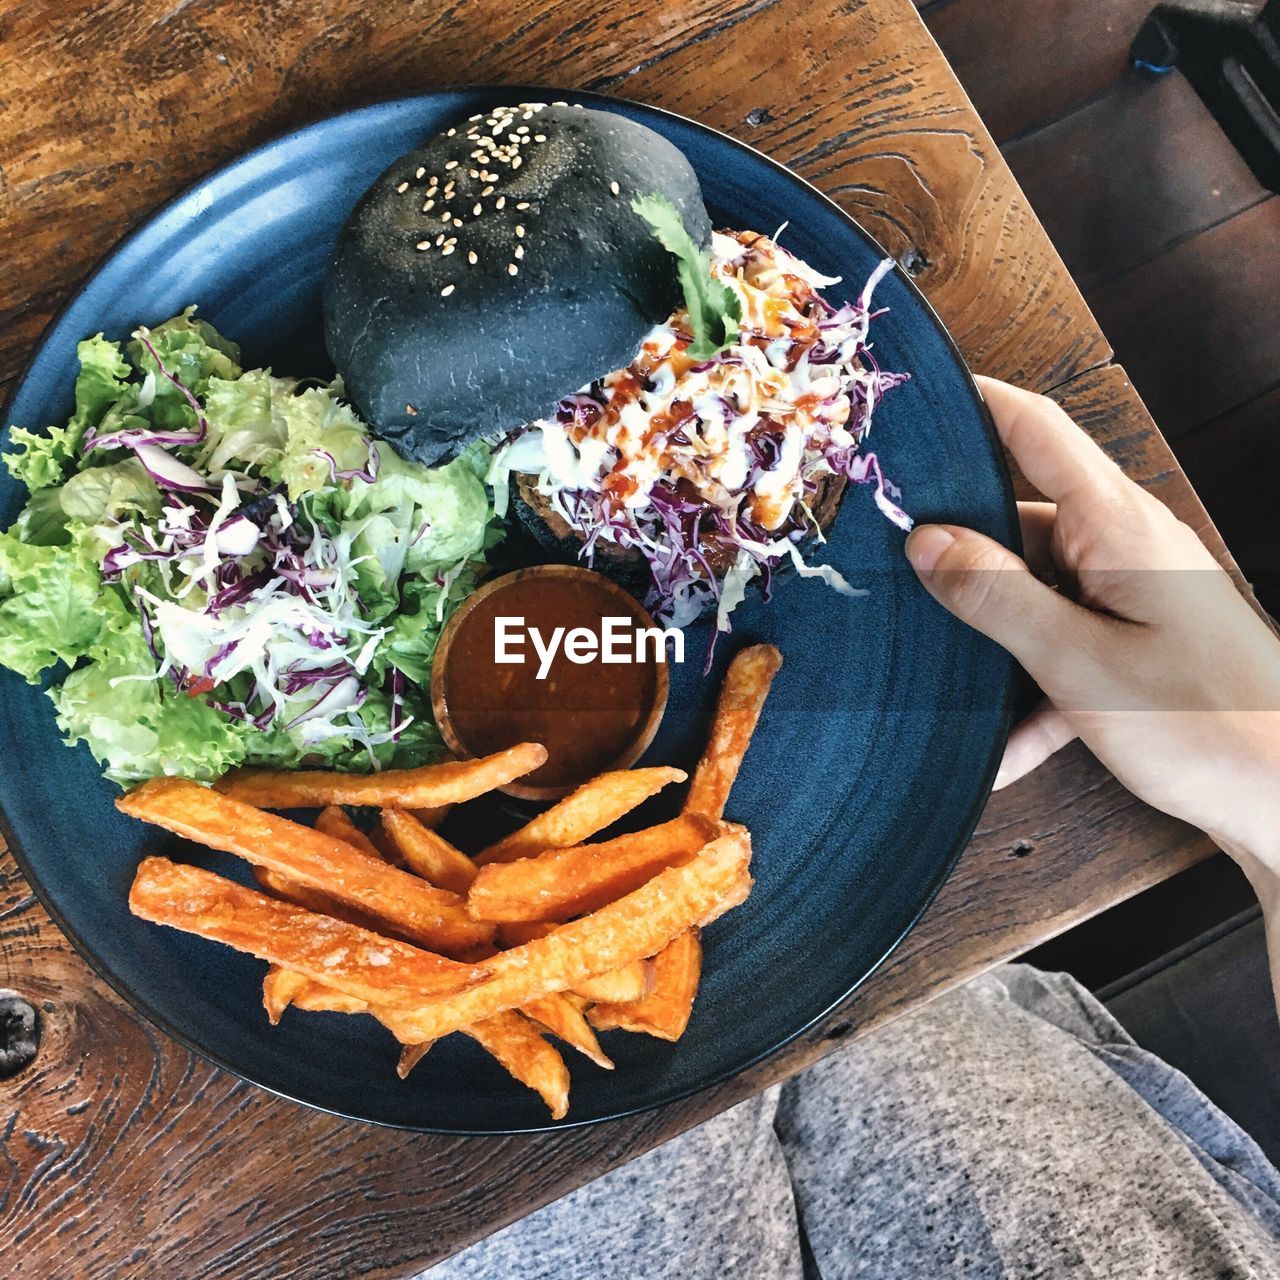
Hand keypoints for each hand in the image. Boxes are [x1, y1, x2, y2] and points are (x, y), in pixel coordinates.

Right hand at [904, 376, 1279, 882]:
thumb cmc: (1205, 726)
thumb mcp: (1078, 662)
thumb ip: (997, 597)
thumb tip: (927, 542)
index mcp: (1116, 525)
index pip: (1035, 430)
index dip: (976, 403)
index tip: (917, 399)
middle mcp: (1125, 546)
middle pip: (1021, 521)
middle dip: (958, 550)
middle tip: (889, 574)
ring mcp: (1134, 595)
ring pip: (1035, 591)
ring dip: (992, 638)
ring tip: (941, 679)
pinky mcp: (1138, 643)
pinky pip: (1064, 646)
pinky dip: (1030, 691)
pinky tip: (1001, 750)